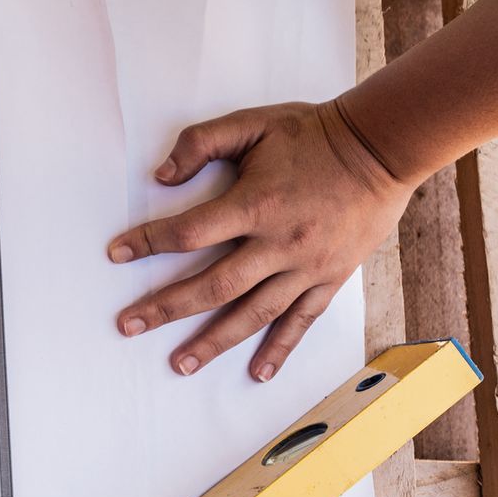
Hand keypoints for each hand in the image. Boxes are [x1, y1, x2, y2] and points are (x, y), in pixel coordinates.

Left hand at [107, 100, 412, 380]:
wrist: (381, 148)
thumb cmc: (312, 134)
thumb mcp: (252, 124)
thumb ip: (201, 143)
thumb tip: (160, 176)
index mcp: (255, 204)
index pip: (189, 232)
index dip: (148, 243)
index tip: (116, 254)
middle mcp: (279, 244)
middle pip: (213, 286)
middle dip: (166, 308)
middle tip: (128, 325)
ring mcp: (306, 267)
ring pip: (253, 314)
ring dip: (214, 342)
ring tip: (179, 363)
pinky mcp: (329, 279)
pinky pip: (301, 321)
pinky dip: (279, 349)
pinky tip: (258, 372)